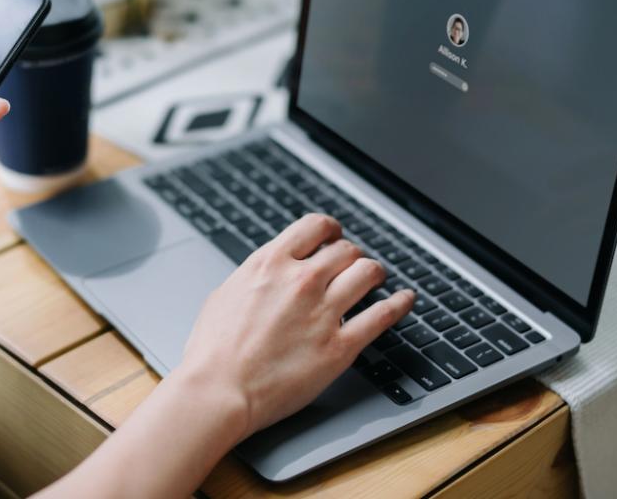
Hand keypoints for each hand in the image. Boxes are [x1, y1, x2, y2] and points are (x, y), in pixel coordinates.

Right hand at [178, 214, 414, 437]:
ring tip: (376, 278)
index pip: (315, 226)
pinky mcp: (339, 347)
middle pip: (346, 249)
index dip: (331, 229)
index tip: (334, 236)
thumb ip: (255, 277)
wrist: (218, 390)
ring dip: (374, 273)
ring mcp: (323, 312)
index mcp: (270, 263)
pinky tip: (405, 299)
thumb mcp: (225, 294)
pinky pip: (382, 316)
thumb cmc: (212, 351)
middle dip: (351, 255)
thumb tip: (268, 273)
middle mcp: (301, 281)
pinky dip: (399, 304)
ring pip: (368, 273)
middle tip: (351, 265)